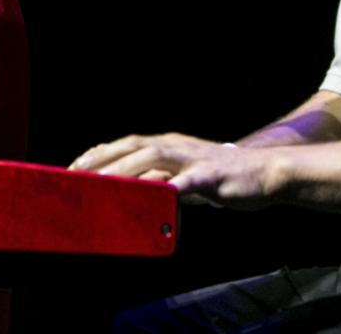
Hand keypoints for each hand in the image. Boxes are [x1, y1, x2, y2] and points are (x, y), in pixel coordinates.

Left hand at [71, 132, 276, 209]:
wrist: (267, 173)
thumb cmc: (221, 178)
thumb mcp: (184, 177)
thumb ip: (160, 181)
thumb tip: (131, 194)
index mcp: (168, 145)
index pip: (126, 144)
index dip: (99, 154)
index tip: (73, 167)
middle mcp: (177, 146)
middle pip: (132, 147)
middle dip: (102, 160)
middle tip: (76, 176)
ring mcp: (194, 159)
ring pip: (154, 158)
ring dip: (125, 170)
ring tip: (102, 184)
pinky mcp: (211, 176)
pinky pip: (187, 182)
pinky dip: (169, 188)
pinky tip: (155, 196)